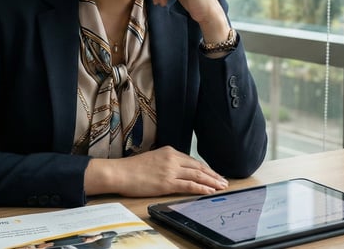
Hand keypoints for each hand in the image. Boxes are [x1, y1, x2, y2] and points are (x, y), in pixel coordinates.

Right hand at [84, 146, 228, 196]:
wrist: (119, 172)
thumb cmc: (132, 168)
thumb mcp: (153, 158)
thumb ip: (166, 162)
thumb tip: (176, 169)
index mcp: (169, 151)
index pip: (192, 161)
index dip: (206, 168)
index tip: (214, 174)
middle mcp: (172, 159)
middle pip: (199, 167)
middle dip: (213, 174)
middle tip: (224, 181)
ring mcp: (170, 170)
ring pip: (197, 175)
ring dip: (212, 182)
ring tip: (221, 187)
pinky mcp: (167, 183)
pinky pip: (189, 186)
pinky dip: (201, 188)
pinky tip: (209, 191)